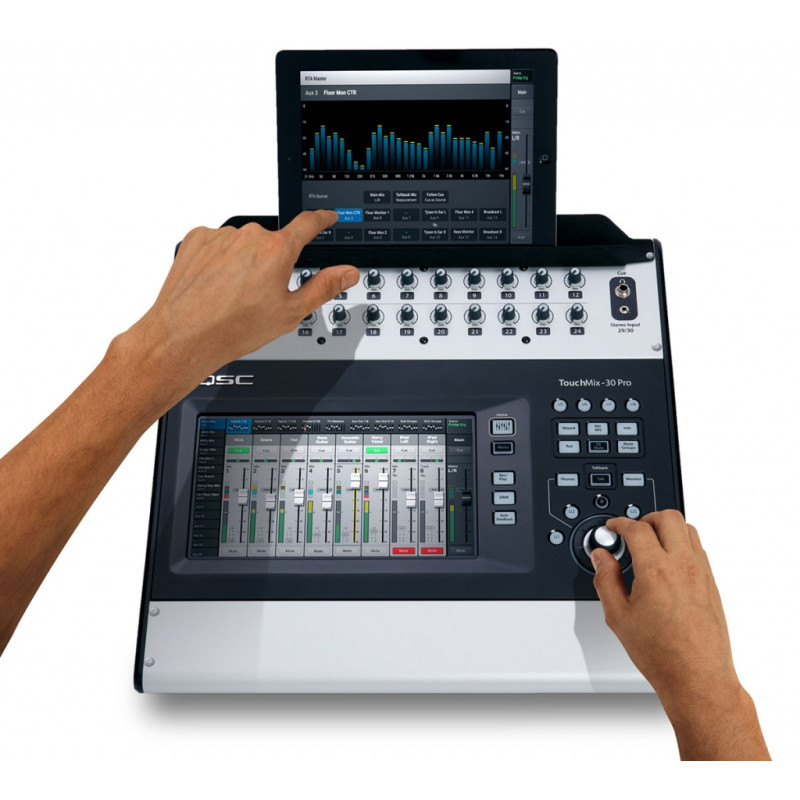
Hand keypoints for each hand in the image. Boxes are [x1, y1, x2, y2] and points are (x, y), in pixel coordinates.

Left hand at [126, 210, 358, 390]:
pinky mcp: (197, 240)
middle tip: (262, 293)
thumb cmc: (233, 327)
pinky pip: (217, 243)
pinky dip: (220, 260)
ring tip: (234, 294)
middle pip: (272, 242)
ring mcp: (220, 236)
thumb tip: (346, 273)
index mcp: (277, 250)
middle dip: (272, 263)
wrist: (185, 335)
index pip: (308, 224)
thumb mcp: (291, 312)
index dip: (322, 219)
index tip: (327, 217)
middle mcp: (249, 236)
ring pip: (243, 244)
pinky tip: (217, 285)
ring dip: (244, 262)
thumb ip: (323, 287)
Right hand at [591, 510, 737, 706]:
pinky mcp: (712, 584)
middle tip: (632, 531)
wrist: (697, 678)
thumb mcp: (618, 616)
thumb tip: (601, 558)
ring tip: (650, 543)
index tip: (612, 528)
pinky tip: (668, 562)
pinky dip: (681, 544)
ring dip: (666, 528)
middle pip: (667, 517)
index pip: (636, 528)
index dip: (619, 523)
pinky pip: (698, 549)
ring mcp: (702, 573)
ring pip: (687, 529)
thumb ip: (605, 579)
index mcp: (656, 570)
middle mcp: (683, 566)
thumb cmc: (662, 654)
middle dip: (645, 518)